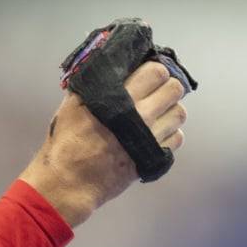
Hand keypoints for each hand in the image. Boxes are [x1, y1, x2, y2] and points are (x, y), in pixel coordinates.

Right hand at [19, 61, 186, 226]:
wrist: (70, 181)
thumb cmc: (67, 140)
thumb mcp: (72, 104)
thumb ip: (93, 83)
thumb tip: (108, 65)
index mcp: (120, 98)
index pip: (156, 72)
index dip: (153, 70)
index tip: (147, 75)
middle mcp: (141, 115)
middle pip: (174, 89)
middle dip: (166, 86)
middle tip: (156, 91)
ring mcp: (150, 138)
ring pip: (179, 113)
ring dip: (170, 109)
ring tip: (157, 112)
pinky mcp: (155, 157)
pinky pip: (177, 138)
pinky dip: (170, 132)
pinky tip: (155, 133)